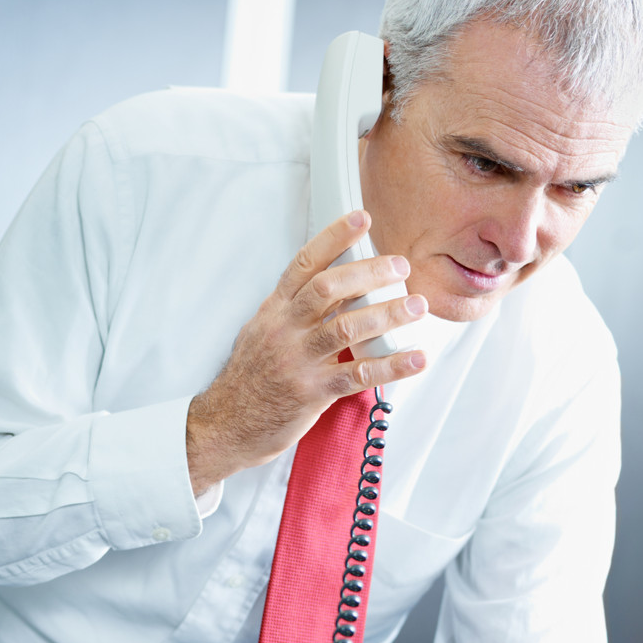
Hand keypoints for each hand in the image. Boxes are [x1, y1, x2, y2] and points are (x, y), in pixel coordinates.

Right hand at [185, 210, 428, 495]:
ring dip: (387, 315)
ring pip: (347, 328)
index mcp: (274, 311)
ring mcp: (299, 361)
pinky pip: (358, 375)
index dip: (334, 238)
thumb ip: (294, 311)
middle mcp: (285, 330)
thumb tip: (335, 288)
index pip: (305, 264)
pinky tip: (415, 359)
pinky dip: (391, 366)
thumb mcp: (263, 333)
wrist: (226, 424)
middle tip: (400, 267)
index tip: (360, 219)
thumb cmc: (250, 379)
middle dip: (369, 273)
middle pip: (329, 289)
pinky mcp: (312, 392)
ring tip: (416, 306)